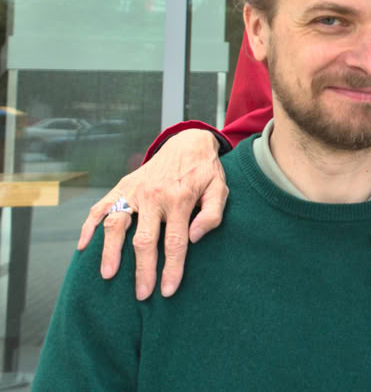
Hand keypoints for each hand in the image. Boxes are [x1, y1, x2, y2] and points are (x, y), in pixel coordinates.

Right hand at [77, 129, 228, 299]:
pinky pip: (102, 205)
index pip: (175, 242)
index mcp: (180, 199)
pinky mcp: (124, 185)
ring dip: (110, 251)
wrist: (188, 142)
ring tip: (107, 275)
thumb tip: (194, 237)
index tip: (167, 291)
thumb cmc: (205, 171)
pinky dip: (90, 225)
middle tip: (141, 295)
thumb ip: (213, 213)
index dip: (171, 268)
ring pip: (117, 223)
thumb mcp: (220, 188)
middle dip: (142, 270)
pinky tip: (84, 246)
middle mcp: (155, 195)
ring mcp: (136, 190)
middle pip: (144, 240)